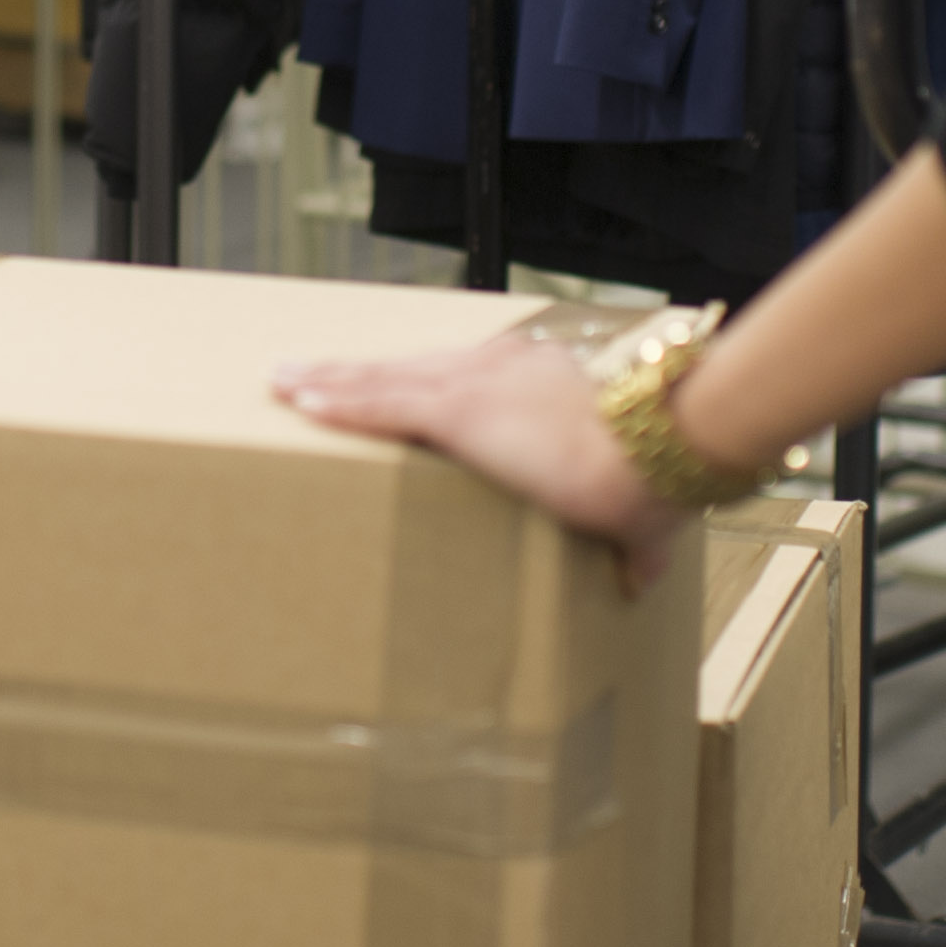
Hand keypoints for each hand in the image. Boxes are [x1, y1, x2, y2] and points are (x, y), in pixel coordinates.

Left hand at [274, 338, 690, 585]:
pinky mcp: (458, 410)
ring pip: (382, 378)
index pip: (461, 378)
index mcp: (538, 385)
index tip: (388, 380)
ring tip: (283, 382)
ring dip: (329, 381)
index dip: (417, 380)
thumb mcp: (639, 513)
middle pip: (408, 369)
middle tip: (310, 373)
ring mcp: (475, 386)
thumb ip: (633, 545)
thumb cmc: (658, 474)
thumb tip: (641, 578)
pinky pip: (381, 403)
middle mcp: (498, 371)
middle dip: (358, 373)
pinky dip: (339, 402)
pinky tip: (302, 402)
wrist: (662, 445)